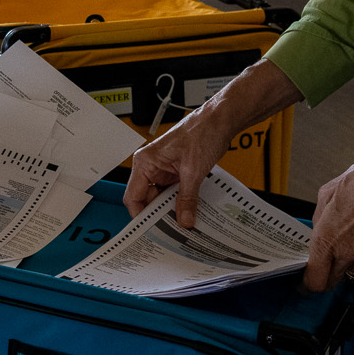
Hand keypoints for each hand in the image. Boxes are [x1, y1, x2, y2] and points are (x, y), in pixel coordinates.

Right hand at [124, 59, 302, 226]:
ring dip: (172, 210)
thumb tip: (183, 221)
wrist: (220, 120)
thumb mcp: (194, 170)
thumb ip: (187, 198)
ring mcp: (162, 169)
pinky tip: (191, 212)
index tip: (151, 233)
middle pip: (146, 200)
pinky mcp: (175, 171)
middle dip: (159, 216)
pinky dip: (181, 203)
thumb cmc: (202, 133)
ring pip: (161, 198)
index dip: (140, 216)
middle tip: (172, 233)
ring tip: (184, 225)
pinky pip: (173, 193)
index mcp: (145, 162)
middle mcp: (150, 166)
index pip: (133, 196)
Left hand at [303, 137, 353, 290]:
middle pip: (329, 283)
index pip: (314, 278)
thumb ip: (318, 217)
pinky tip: (353, 240)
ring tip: (336, 247)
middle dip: (320, 278)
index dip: (305, 283)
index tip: (301, 280)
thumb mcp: (326, 194)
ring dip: (339, 267)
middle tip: (316, 267)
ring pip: (347, 274)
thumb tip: (318, 227)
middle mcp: (347, 252)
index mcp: (328, 239)